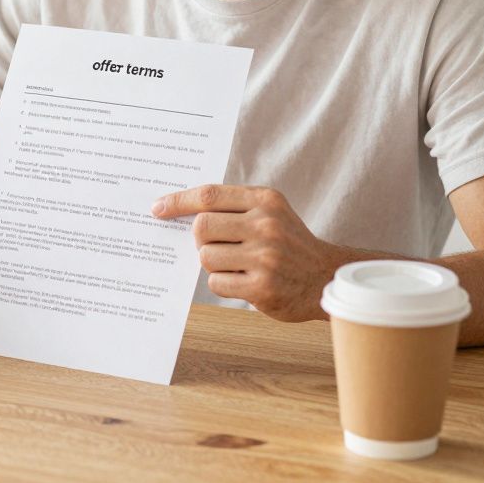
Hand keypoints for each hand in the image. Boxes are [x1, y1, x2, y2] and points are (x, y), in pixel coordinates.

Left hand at [151, 185, 349, 321]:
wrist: (325, 277)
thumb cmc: (288, 243)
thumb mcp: (269, 212)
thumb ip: (232, 207)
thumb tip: (180, 212)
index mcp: (265, 200)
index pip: (209, 195)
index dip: (178, 201)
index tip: (157, 208)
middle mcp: (266, 225)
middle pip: (201, 227)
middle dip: (201, 239)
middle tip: (220, 246)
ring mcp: (265, 257)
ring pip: (205, 257)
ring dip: (214, 264)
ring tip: (238, 264)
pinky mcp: (262, 287)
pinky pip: (216, 283)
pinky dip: (223, 283)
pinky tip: (244, 281)